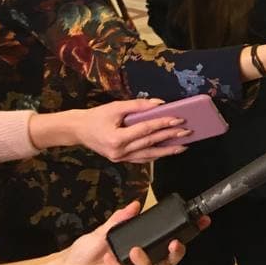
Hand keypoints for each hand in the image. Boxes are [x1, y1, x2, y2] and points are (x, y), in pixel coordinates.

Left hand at [49, 201, 193, 264]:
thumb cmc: (84, 252)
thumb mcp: (103, 231)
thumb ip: (120, 219)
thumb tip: (136, 204)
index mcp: (140, 251)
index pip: (166, 245)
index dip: (185, 235)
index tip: (200, 222)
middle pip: (167, 263)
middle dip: (176, 254)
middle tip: (175, 243)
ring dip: (145, 261)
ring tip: (134, 250)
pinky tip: (109, 258)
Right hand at [68, 99, 192, 161]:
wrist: (78, 130)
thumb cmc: (96, 117)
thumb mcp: (115, 107)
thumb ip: (138, 105)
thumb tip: (160, 104)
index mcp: (116, 138)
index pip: (146, 130)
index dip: (163, 124)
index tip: (179, 119)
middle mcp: (119, 152)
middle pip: (150, 143)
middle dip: (170, 137)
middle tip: (187, 131)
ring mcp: (120, 159)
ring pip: (148, 155)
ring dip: (167, 151)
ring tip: (183, 146)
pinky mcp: (121, 160)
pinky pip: (141, 158)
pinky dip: (155, 154)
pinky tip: (167, 150)